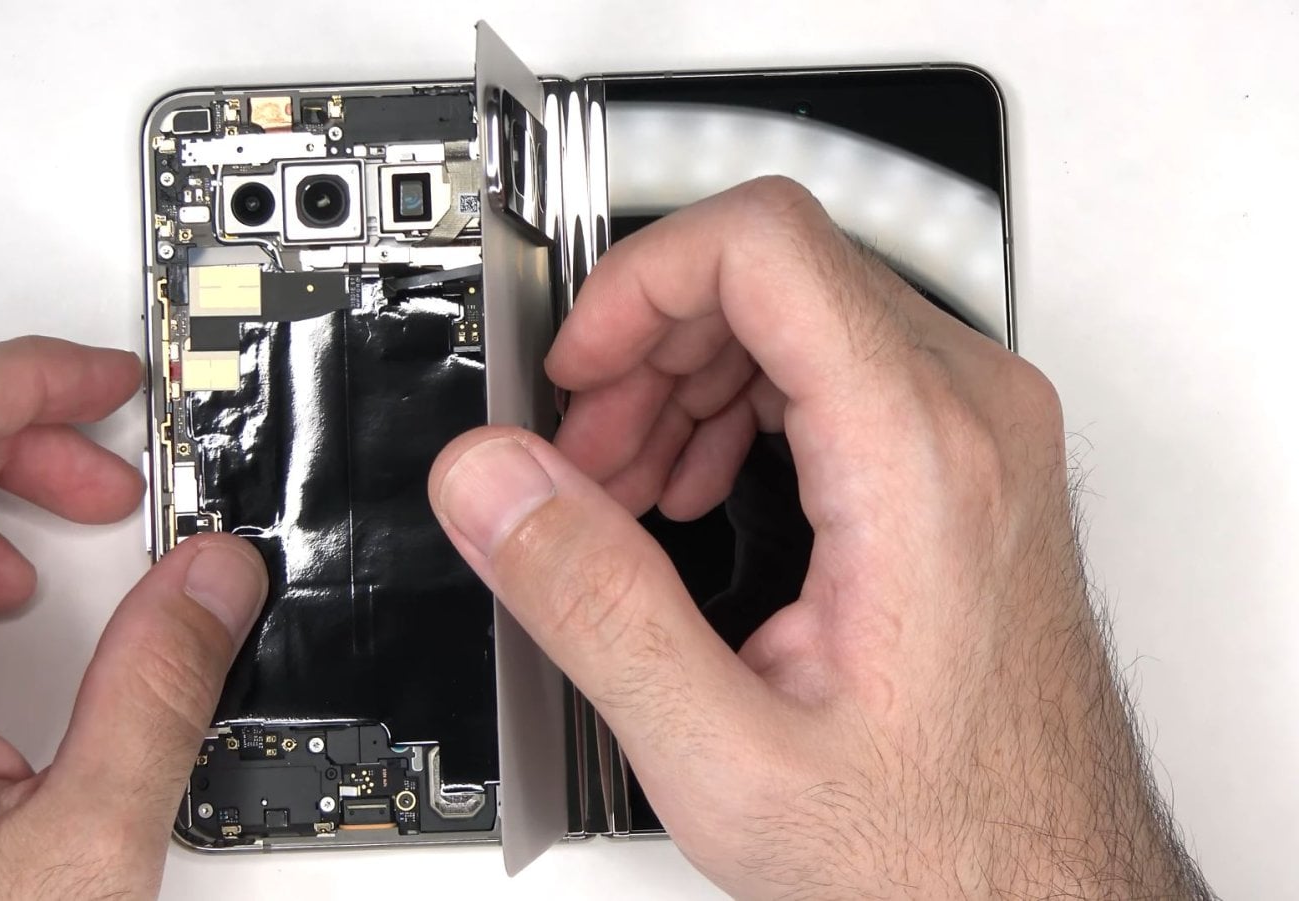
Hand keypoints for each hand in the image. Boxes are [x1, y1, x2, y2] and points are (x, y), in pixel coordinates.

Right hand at [429, 179, 1208, 897]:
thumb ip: (592, 602)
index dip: (636, 284)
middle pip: (771, 271)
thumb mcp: (725, 750)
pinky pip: (835, 369)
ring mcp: (978, 432)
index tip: (575, 367)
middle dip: (644, 347)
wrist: (1039, 892)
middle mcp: (970, 417)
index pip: (762, 245)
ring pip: (798, 311)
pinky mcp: (966, 460)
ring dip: (684, 379)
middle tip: (578, 457)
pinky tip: (692, 496)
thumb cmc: (936, 841)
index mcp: (920, 458)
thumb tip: (493, 482)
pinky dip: (740, 408)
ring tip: (623, 490)